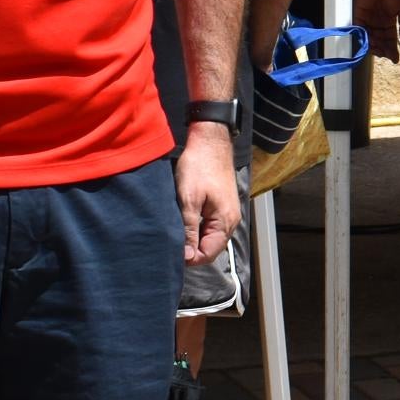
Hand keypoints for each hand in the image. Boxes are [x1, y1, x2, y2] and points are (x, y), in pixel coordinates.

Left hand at [178, 125, 240, 262]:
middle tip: (169, 239)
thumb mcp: (188, 200)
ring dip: (192, 237)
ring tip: (175, 229)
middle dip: (190, 249)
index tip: (170, 250)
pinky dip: (197, 227)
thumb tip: (187, 256)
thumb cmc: (199, 167)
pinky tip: (184, 219)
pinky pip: (210, 225)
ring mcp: (227, 213)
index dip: (189, 257)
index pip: (208, 254)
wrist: (210, 141)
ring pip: (209, 236)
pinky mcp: (222, 205)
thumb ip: (188, 229)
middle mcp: (231, 220)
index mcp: (225, 222)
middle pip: (210, 247)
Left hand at [356, 0, 399, 59]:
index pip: (390, 39)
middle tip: (387, 55)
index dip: (392, 49)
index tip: (395, 58)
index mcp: (389, 21)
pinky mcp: (359, 14)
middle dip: (383, 49)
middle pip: (379, 40)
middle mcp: (377, 22)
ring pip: (370, 37)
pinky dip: (364, 38)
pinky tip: (370, 43)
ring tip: (380, 51)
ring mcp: (368, 19)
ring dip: (374, 46)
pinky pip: (360, 29)